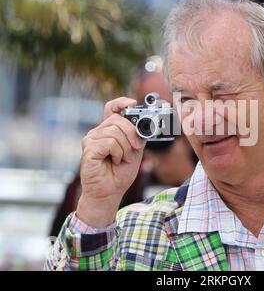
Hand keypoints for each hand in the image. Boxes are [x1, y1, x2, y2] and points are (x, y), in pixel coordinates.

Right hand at [76, 97, 145, 226]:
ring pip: (115, 131)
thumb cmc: (119, 173)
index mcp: (108, 130)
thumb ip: (136, 135)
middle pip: (118, 119)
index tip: (133, 103)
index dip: (121, 102)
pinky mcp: (88, 149)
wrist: (110, 192)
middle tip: (134, 149)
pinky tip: (113, 161)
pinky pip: (110, 143)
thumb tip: (143, 122)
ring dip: (125, 148)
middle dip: (132, 134)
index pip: (111, 108)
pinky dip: (118, 153)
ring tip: (120, 159)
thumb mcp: (134, 150)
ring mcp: (91, 139)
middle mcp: (97, 132)